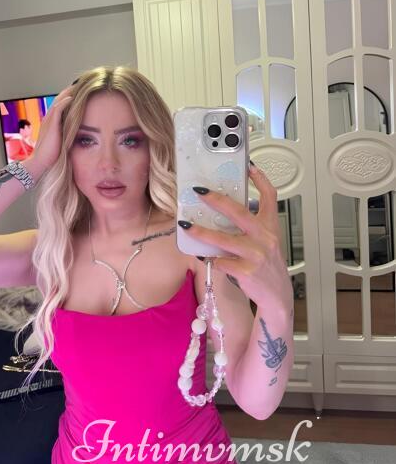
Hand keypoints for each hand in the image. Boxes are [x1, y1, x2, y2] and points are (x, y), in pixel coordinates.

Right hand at [30, 85, 74, 169]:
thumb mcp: (61, 142)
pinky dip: (64, 102)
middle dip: (69, 91)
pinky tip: (71, 98)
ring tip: (77, 86)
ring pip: (58, 102)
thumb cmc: (51, 155)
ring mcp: (49, 121)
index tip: (79, 92)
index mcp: (51, 122)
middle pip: (59, 99)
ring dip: (67, 93)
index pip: (60, 105)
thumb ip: (66, 135)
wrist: (41, 162)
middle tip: (79, 84)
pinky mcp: (51, 126)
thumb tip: (77, 134)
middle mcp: (49, 119)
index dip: (68, 97)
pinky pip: (57, 110)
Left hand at [178, 165, 292, 315]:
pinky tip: (201, 255)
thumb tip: (223, 212)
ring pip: (223, 239)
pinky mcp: (245, 272)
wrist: (277, 297)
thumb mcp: (266, 243)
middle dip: (217, 200)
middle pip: (239, 212)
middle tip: (199, 192)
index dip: (260, 179)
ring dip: (202, 232)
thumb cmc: (267, 267)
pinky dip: (209, 258)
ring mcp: (256, 255)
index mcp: (270, 227)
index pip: (270, 196)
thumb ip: (251, 228)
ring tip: (187, 225)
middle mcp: (265, 238)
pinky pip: (220, 261)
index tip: (248, 166)